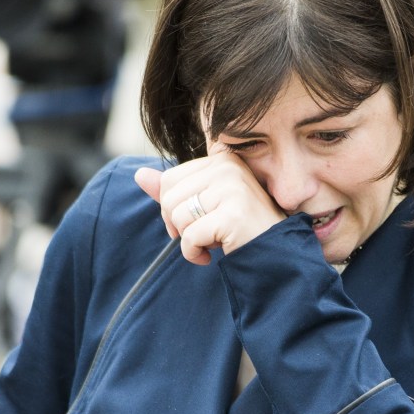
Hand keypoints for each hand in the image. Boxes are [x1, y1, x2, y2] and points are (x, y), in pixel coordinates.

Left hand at [135, 149, 285, 264]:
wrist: (275, 255)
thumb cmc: (240, 229)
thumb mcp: (205, 205)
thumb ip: (173, 189)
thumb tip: (138, 175)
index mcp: (222, 158)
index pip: (170, 180)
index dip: (174, 207)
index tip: (198, 219)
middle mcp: (228, 167)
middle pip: (168, 197)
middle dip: (178, 224)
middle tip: (204, 234)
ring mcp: (232, 188)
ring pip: (177, 216)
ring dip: (189, 239)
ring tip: (214, 240)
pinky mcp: (233, 214)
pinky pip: (189, 237)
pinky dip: (195, 253)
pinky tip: (214, 254)